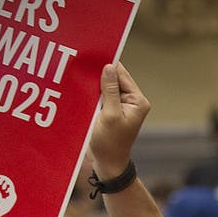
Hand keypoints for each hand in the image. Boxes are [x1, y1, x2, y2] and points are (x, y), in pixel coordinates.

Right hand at [90, 62, 150, 179]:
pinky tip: (81, 85)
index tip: (92, 52)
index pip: (122, 75)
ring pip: (107, 86)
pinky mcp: (112, 110)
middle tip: (81, 59)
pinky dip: (93, 91)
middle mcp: (133, 101)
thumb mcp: (109, 115)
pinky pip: (103, 95)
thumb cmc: (110, 143)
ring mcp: (122, 105)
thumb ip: (109, 91)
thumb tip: (109, 67)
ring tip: (79, 70)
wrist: (108, 164)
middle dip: (100, 71)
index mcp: (138, 101)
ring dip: (95, 81)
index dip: (108, 63)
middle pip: (115, 78)